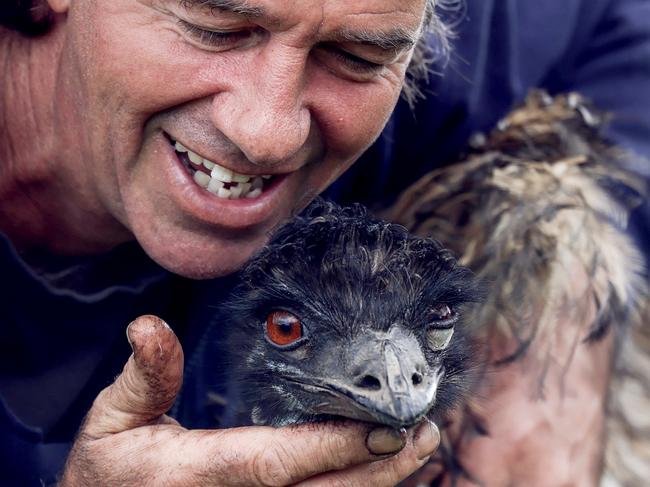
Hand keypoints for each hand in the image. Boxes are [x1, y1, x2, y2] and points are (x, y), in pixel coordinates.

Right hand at [60, 315, 439, 486]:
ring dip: (379, 483)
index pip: (276, 463)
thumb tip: (149, 326)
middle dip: (379, 469)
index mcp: (200, 475)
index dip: (332, 448)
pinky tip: (380, 470)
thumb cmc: (111, 472)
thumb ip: (144, 376)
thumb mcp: (114, 421)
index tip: (383, 428)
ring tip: (419, 448)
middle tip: (423, 433)